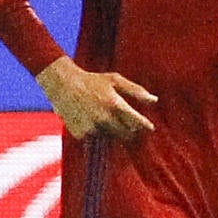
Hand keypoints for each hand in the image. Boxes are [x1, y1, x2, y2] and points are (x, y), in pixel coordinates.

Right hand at [38, 57, 159, 140]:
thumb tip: (155, 100)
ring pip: (110, 136)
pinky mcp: (81, 134)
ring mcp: (92, 128)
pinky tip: (89, 118)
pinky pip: (95, 137)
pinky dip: (95, 131)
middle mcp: (104, 118)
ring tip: (101, 114)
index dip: (145, 126)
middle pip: (126, 133)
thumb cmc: (92, 80)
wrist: (63, 84)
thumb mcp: (115, 80)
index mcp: (115, 104)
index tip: (150, 128)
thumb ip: (136, 91)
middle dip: (129, 129)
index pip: (136, 122)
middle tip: (126, 121)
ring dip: (111, 130)